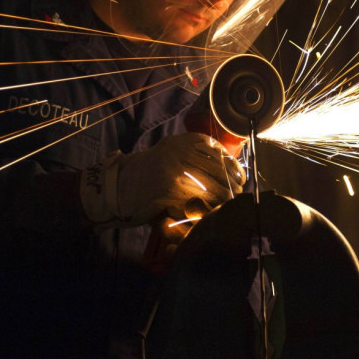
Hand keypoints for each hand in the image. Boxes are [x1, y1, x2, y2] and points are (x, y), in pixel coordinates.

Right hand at [81, 132, 244, 225]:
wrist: (117, 187)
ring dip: (220, 201)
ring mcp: (175, 173)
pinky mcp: (170, 194)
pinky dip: (204, 213)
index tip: (241, 177)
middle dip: (229, 186)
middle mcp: (180, 154)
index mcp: (181, 142)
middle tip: (234, 196)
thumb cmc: (147, 173)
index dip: (232, 166)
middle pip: (217, 172)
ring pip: (210, 189)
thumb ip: (194, 157)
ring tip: (223, 207)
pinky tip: (207, 216)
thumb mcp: (170, 155)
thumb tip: (228, 168)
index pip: (217, 151)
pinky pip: (196, 205)